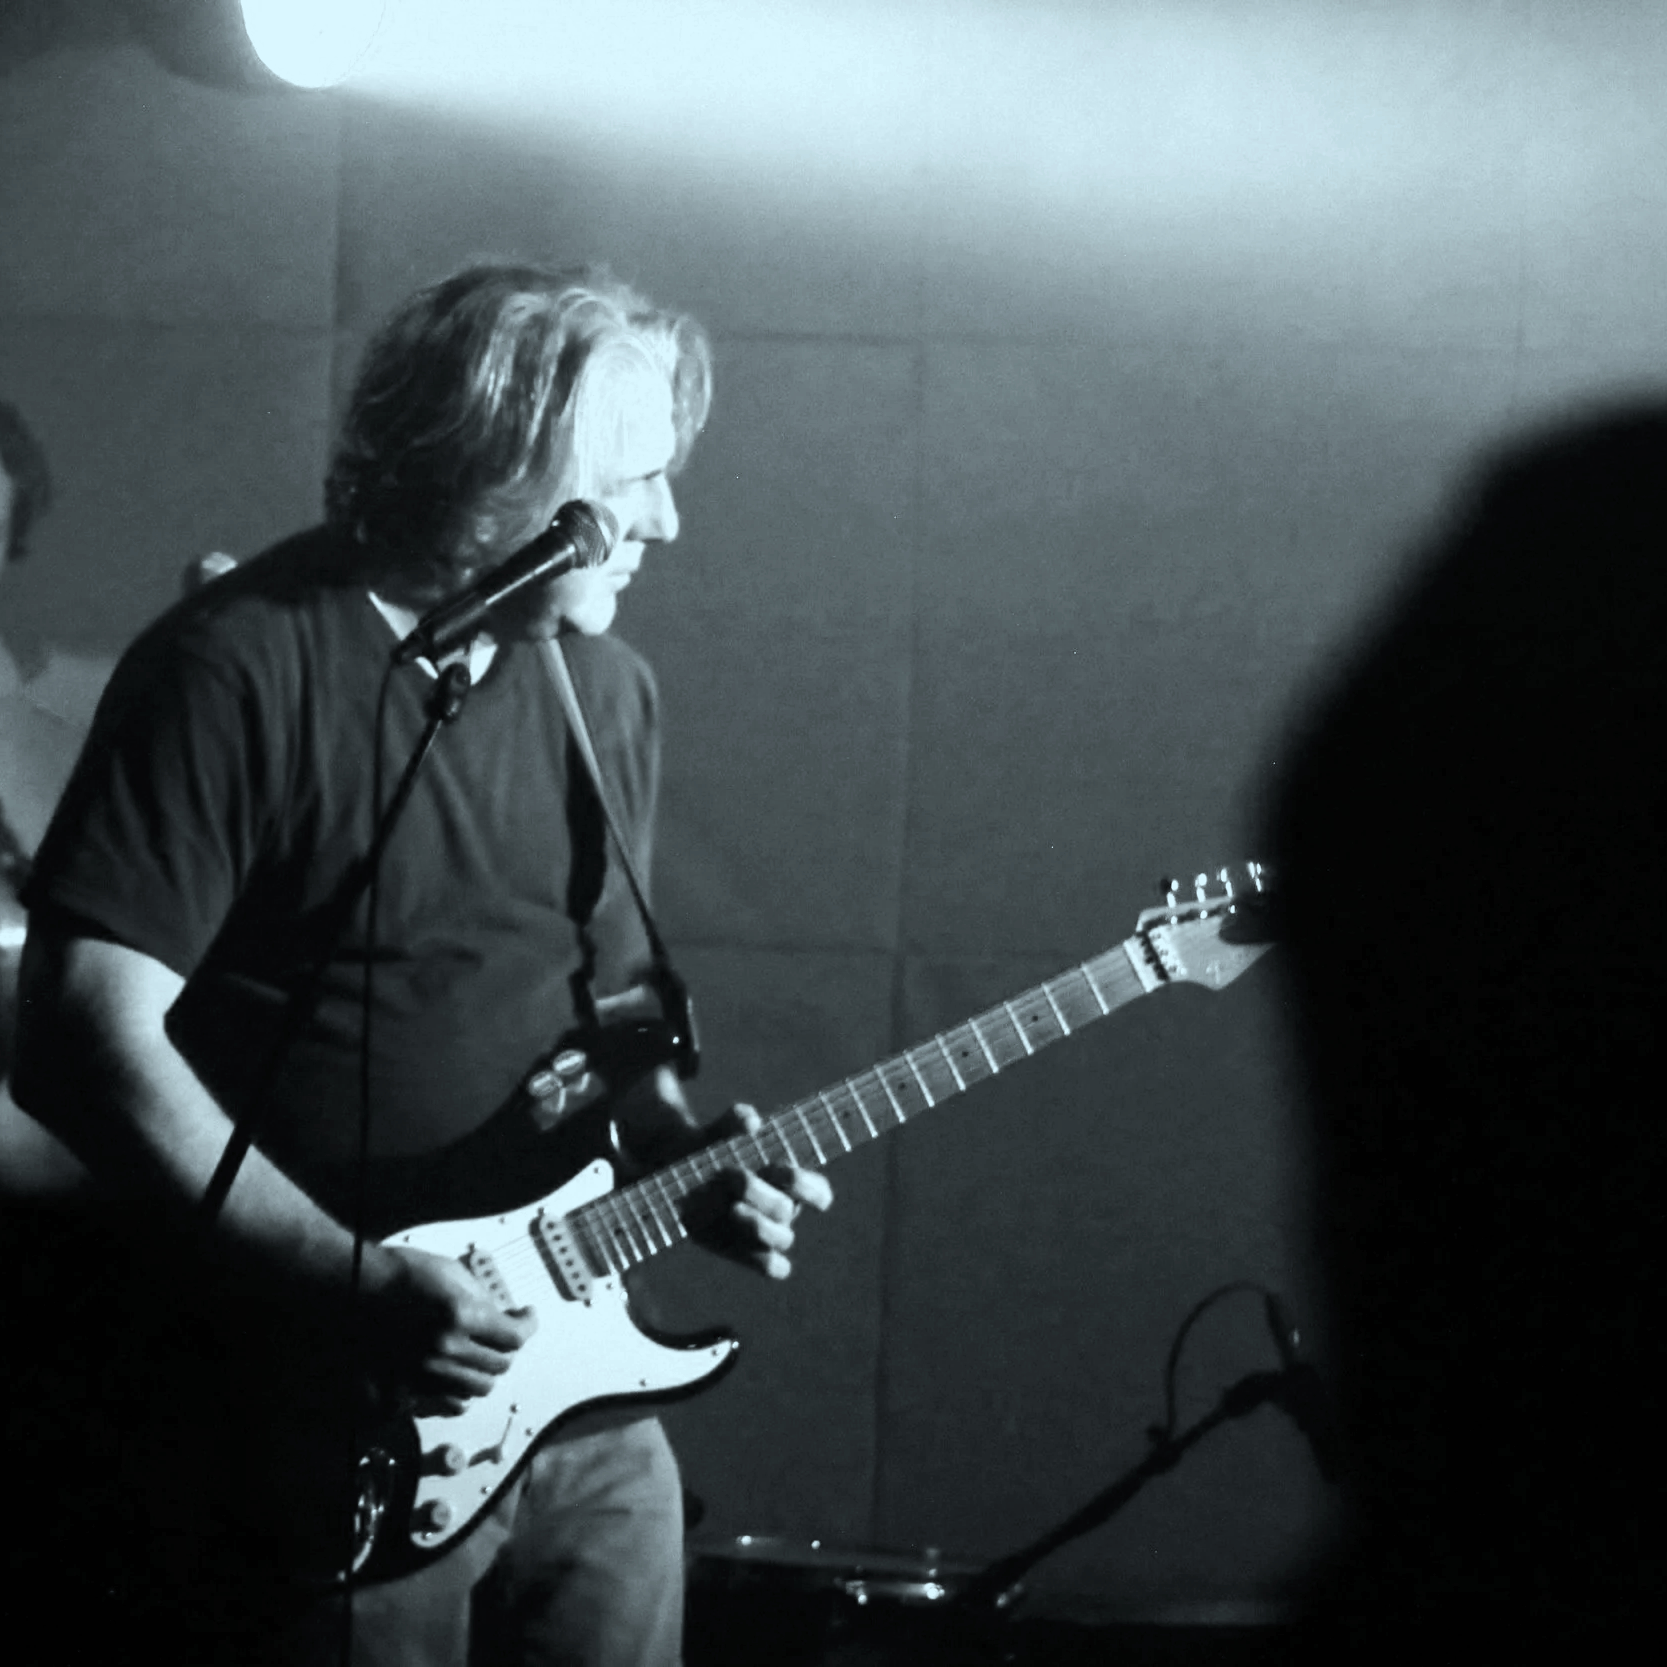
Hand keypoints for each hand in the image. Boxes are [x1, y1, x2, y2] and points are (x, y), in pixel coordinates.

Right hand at [364, 1245, 536, 1413]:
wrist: (347, 1288)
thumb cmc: (397, 1274)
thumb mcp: (450, 1273)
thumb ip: (482, 1300)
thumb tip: (505, 1317)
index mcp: (460, 1316)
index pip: (514, 1336)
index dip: (527, 1325)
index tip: (526, 1318)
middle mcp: (444, 1350)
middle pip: (499, 1366)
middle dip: (505, 1348)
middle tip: (500, 1335)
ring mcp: (421, 1376)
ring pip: (476, 1390)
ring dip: (482, 1371)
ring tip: (475, 1354)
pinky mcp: (402, 1393)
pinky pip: (446, 1404)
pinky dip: (456, 1392)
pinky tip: (452, 1374)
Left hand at [686, 1103, 832, 1279]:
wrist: (678, 1174)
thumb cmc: (711, 1149)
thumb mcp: (717, 1131)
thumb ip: (733, 1121)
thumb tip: (752, 1121)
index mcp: (788, 1181)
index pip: (818, 1190)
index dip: (809, 1186)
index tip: (783, 1171)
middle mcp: (783, 1208)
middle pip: (787, 1209)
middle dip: (761, 1193)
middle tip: (733, 1176)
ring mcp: (765, 1232)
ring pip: (783, 1238)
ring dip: (759, 1225)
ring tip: (732, 1208)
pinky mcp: (745, 1250)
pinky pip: (772, 1267)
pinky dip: (764, 1261)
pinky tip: (739, 1244)